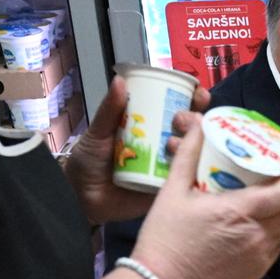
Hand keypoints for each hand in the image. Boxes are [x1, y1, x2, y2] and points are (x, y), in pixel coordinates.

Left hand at [66, 79, 211, 224]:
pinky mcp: (168, 188)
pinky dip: (192, 171)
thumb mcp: (98, 132)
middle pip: (193, 128)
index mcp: (151, 126)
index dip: (192, 99)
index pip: (178, 108)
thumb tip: (120, 81)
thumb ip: (109, 109)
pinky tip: (188, 164)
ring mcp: (168, 167)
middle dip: (196, 119)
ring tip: (175, 144)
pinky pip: (186, 179)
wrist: (82, 197)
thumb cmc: (88, 162)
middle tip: (183, 118)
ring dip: (194, 143)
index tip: (197, 93)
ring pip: (193, 152)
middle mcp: (164, 145)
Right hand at [125, 123, 279, 278]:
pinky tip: (252, 227)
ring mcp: (260, 257)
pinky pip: (275, 247)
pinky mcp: (256, 274)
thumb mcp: (172, 191)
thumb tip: (198, 126)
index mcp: (240, 211)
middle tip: (274, 180)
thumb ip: (189, 155)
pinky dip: (271, 234)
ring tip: (262, 202)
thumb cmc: (164, 238)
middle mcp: (257, 235)